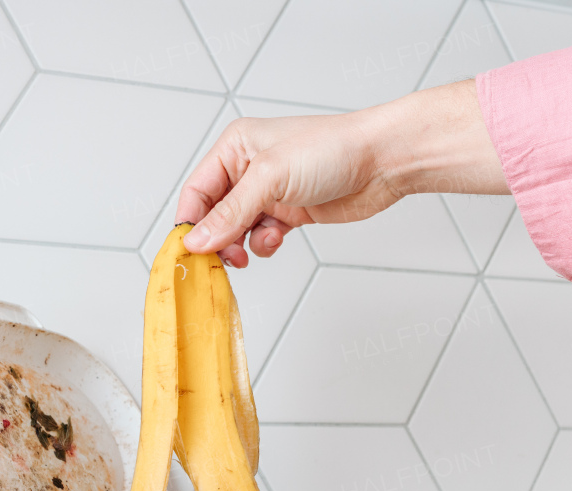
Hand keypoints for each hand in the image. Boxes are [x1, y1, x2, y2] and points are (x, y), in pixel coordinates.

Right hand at [175, 79, 508, 267]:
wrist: (382, 161)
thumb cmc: (333, 149)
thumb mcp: (271, 178)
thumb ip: (232, 213)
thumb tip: (198, 240)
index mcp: (236, 147)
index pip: (197, 191)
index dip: (190, 223)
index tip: (189, 253)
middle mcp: (249, 169)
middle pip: (214, 214)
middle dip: (216, 240)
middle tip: (223, 262)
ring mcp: (271, 193)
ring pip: (238, 230)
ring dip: (241, 245)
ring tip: (249, 253)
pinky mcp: (291, 212)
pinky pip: (262, 236)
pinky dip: (264, 245)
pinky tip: (276, 241)